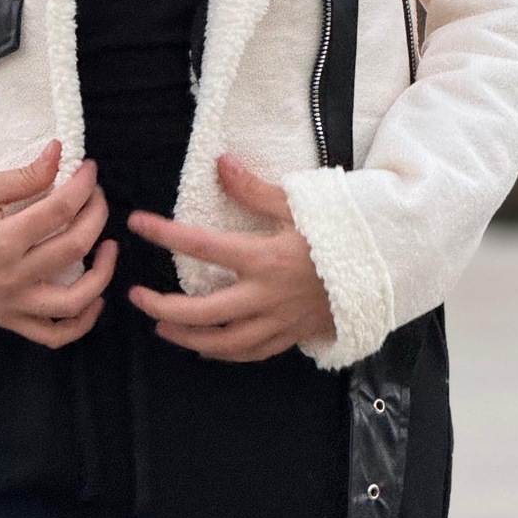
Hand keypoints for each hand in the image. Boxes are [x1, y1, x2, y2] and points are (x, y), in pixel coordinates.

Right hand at [0, 139, 116, 347]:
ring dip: (102, 274)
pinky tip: (95, 298)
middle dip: (97, 214)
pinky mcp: (10, 320)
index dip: (83, 186)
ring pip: (73, 303)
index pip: (60, 210)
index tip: (89, 169)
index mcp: (3, 241)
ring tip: (109, 246)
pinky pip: (53, 335)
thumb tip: (60, 153)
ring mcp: (12, 305)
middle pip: (74, 247)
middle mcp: (12, 278)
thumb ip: (24, 175)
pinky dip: (80, 322)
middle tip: (97, 195)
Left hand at [125, 153, 334, 362]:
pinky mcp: (290, 336)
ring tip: (160, 326)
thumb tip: (222, 163)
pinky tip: (204, 348)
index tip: (137, 224)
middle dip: (164, 305)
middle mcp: (265, 295)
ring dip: (187, 337)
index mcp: (264, 257)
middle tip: (136, 296)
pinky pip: (251, 353)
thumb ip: (254, 189)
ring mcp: (278, 321)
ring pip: (223, 341)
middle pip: (203, 310)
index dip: (165, 234)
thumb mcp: (297, 203)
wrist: (381, 268)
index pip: (201, 246)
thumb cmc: (337, 231)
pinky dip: (223, 353)